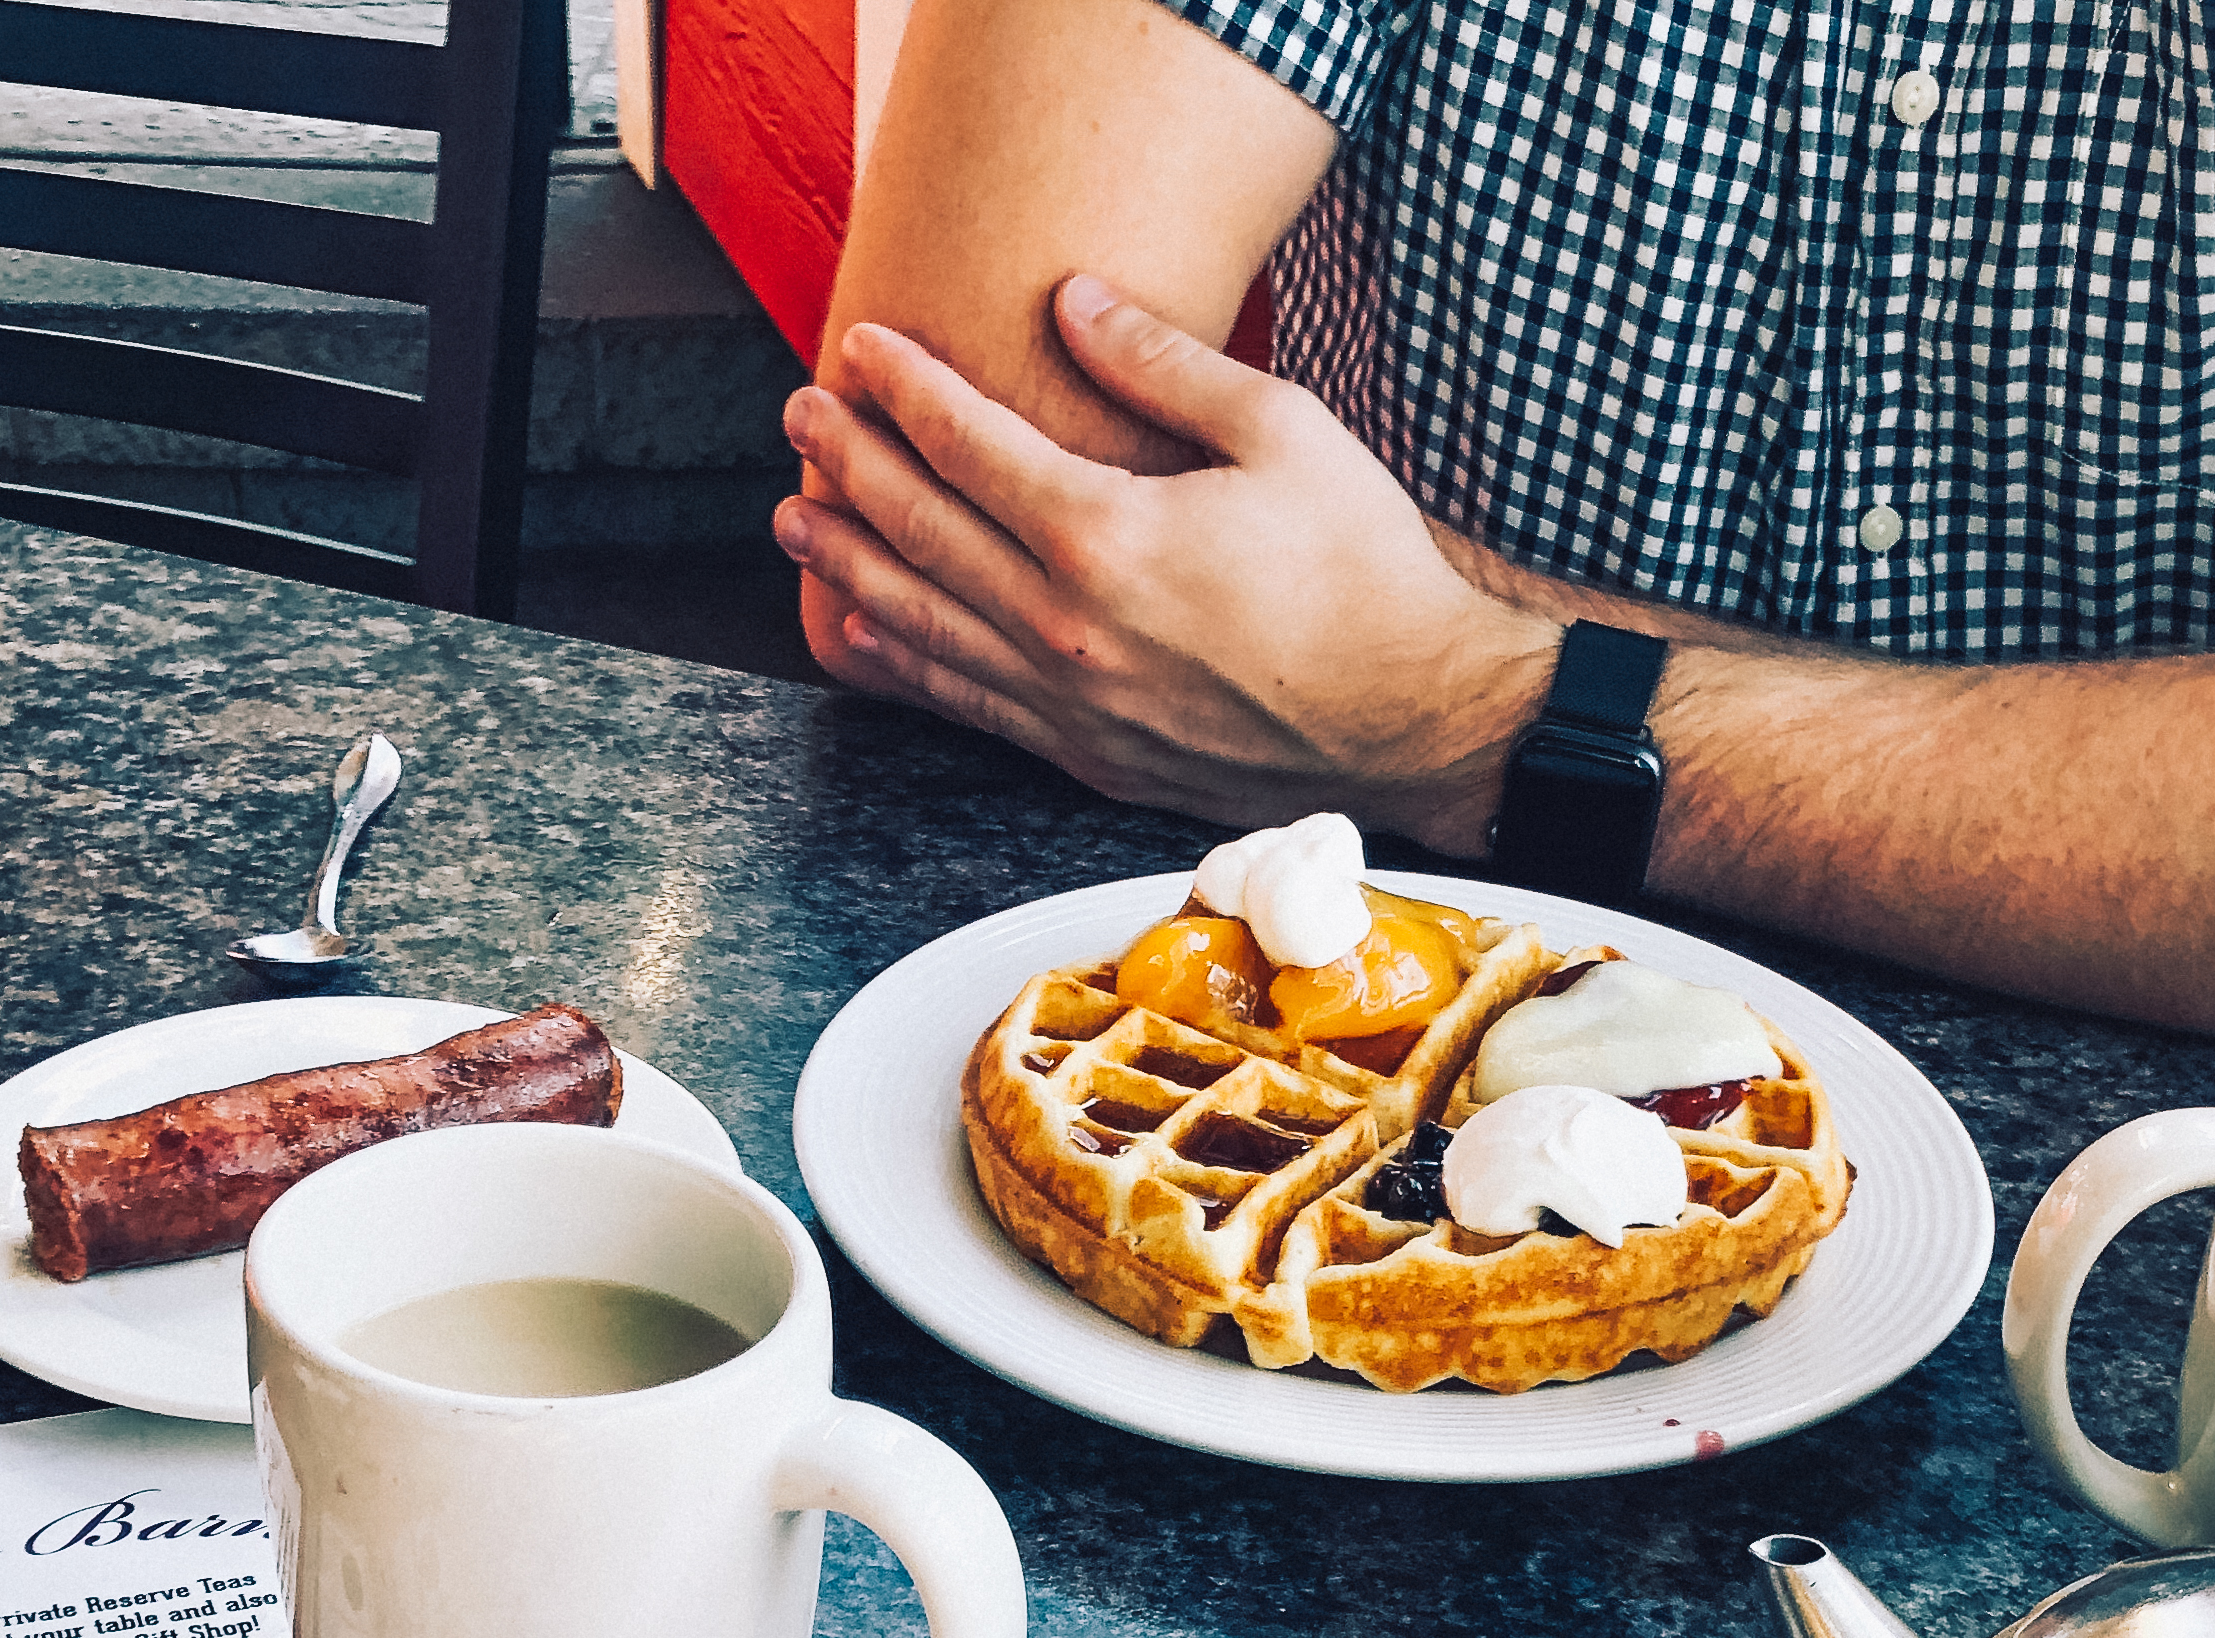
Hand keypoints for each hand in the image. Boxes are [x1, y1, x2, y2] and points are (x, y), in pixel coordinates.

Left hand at [777, 277, 1558, 847]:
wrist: (1418, 722)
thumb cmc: (1367, 573)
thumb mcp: (1281, 431)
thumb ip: (1163, 364)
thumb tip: (1072, 302)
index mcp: (1108, 536)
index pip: (968, 445)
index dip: (905, 389)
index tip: (861, 348)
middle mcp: (1071, 628)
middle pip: (923, 533)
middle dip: (851, 466)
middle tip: (799, 420)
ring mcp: (1075, 704)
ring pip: (927, 627)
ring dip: (851, 567)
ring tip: (796, 521)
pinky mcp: (1093, 758)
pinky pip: (973, 706)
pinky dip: (908, 665)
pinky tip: (865, 634)